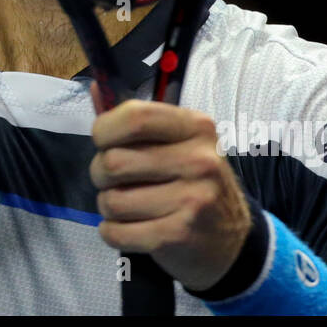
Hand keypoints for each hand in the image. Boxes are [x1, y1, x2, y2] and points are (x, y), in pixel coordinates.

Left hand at [89, 84, 252, 291]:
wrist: (231, 240)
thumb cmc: (192, 182)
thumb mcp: (177, 143)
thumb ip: (135, 119)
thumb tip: (95, 86)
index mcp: (196, 127)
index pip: (134, 116)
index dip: (104, 130)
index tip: (104, 142)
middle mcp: (199, 160)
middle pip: (114, 162)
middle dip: (100, 174)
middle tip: (116, 181)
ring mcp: (193, 199)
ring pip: (112, 201)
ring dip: (108, 207)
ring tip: (128, 206)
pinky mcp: (179, 235)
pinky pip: (117, 232)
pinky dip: (113, 232)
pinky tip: (131, 228)